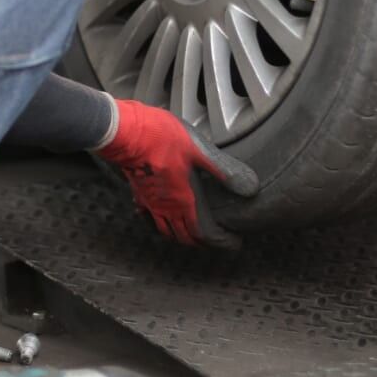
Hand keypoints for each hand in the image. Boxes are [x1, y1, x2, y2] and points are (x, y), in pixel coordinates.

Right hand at [95, 99, 258, 248]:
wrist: (127, 133)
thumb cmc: (161, 139)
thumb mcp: (199, 151)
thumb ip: (224, 170)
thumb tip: (250, 187)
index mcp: (184, 201)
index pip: (204, 233)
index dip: (221, 242)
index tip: (234, 243)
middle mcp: (167, 207)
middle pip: (184, 236)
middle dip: (201, 242)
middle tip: (215, 240)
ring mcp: (150, 202)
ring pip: (165, 230)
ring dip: (180, 235)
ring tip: (190, 233)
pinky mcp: (138, 193)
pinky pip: (148, 216)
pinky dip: (157, 221)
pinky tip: (159, 214)